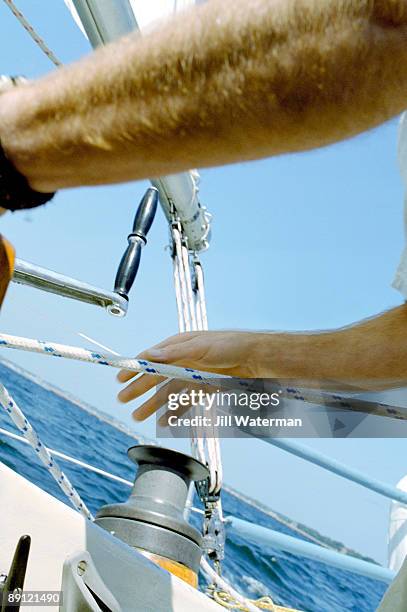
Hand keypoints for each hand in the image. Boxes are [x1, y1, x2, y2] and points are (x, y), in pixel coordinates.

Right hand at [117, 331, 265, 420]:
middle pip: (157, 376)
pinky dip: (175, 411)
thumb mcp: (200, 347)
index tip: (120, 378)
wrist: (257, 359)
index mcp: (180, 345)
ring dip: (153, 404)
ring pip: (168, 392)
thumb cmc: (231, 345)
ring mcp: (194, 374)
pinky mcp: (205, 387)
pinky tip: (165, 421)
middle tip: (122, 400)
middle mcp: (184, 360)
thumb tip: (150, 355)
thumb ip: (174, 352)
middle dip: (139, 389)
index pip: (151, 358)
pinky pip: (185, 401)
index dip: (135, 368)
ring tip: (138, 415)